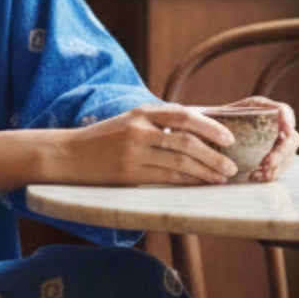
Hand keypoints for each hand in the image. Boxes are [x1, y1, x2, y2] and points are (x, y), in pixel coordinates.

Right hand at [52, 104, 238, 187]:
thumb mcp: (128, 123)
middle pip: (187, 140)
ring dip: (206, 171)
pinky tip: (201, 185)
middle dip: (214, 154)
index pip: (184, 115)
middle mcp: (139, 129)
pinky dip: (188, 181)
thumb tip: (195, 135)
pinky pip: (167, 177)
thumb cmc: (101, 141)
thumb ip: (157, 125)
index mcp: (141, 113)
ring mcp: (133, 151)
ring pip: (180, 161)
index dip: (210, 126)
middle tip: (231, 165)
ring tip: (222, 178)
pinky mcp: (128, 173)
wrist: (66, 155)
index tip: (228, 138)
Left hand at [222, 96, 298, 182]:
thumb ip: (233, 112)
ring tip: (260, 174)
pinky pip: (279, 168)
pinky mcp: (272, 159)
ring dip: (277, 167)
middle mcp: (275, 126)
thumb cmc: (216, 120)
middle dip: (281, 152)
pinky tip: (256, 176)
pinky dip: (270, 174)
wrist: (207, 135)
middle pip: (291, 139)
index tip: (285, 131)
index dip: (288, 121)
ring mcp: (277, 144)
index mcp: (265, 110)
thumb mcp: (222, 112)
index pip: (285, 112)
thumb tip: (234, 125)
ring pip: (288, 156)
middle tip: (266, 163)